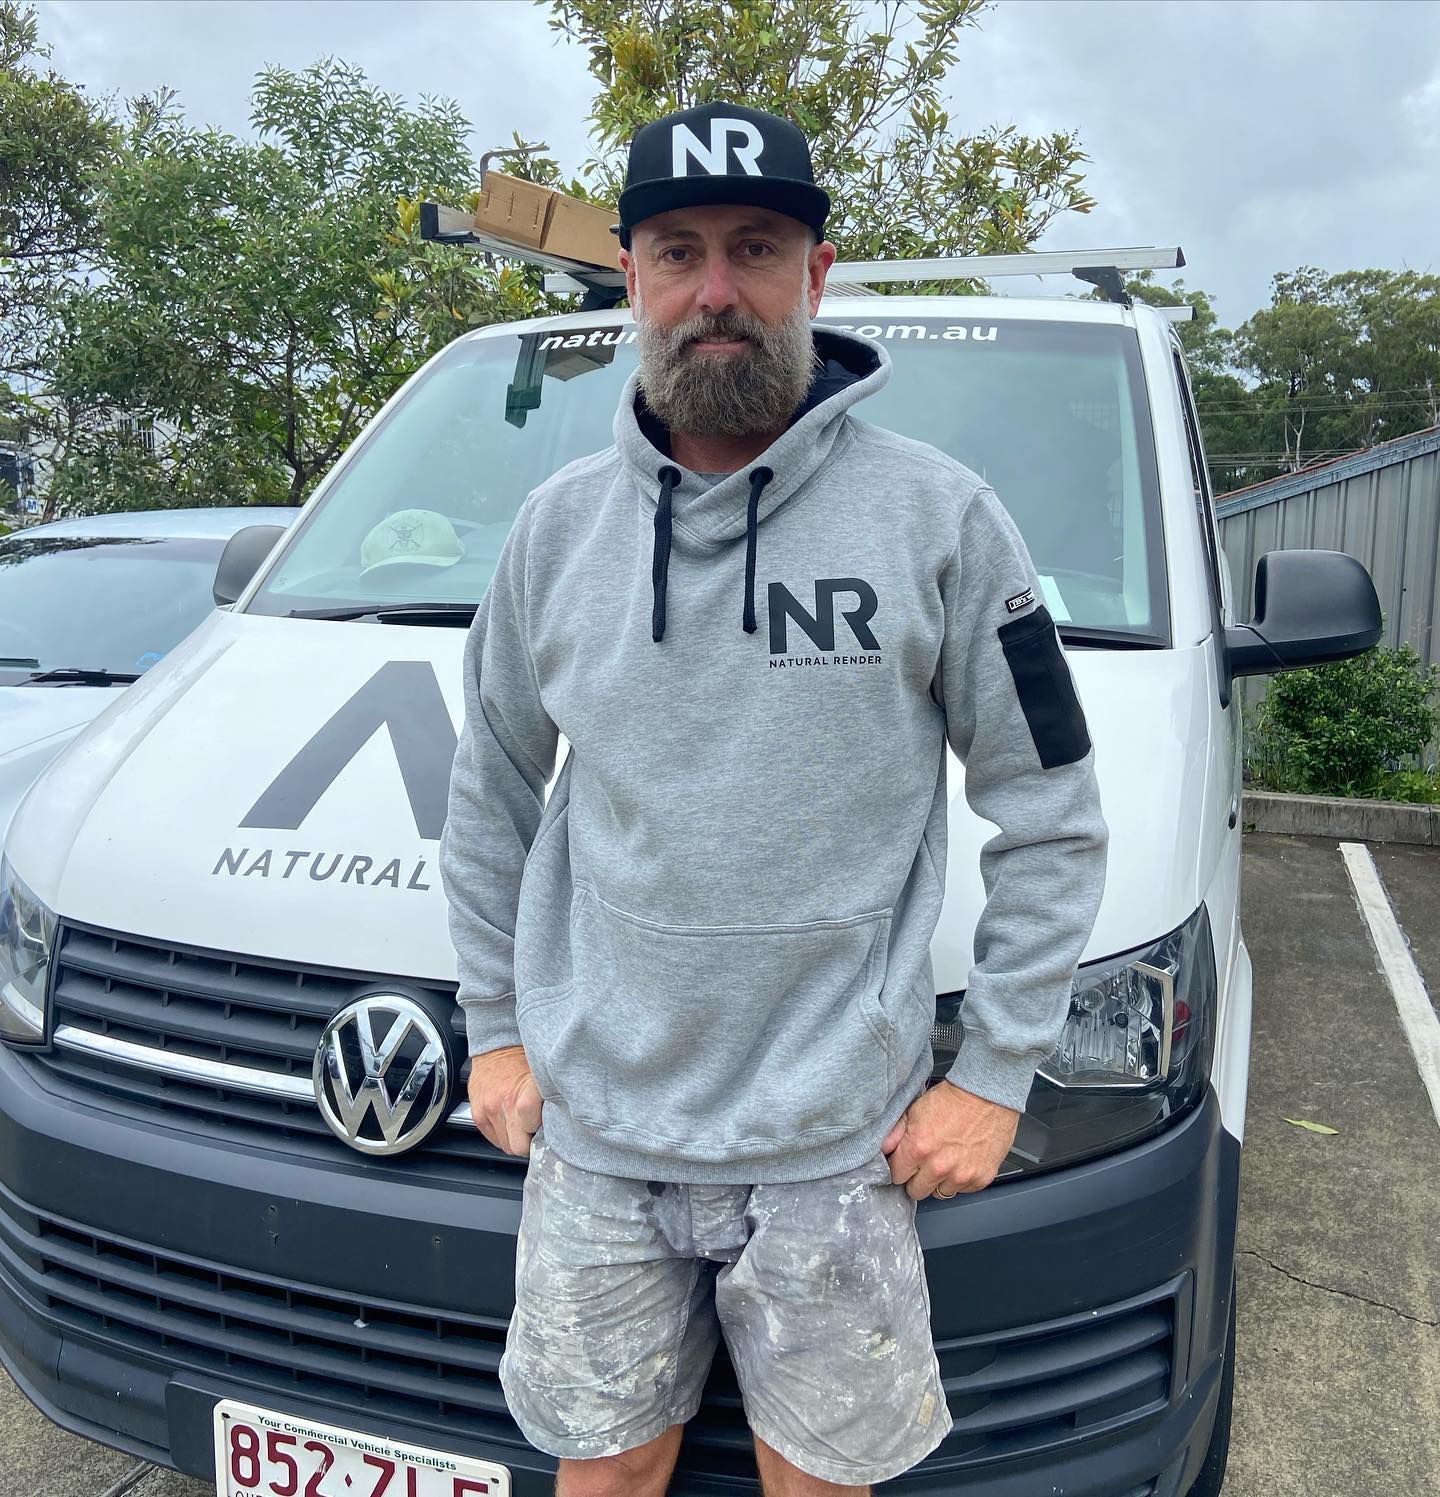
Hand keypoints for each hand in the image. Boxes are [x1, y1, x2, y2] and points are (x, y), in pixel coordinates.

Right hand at [467, 1044, 543, 1157]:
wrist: (497, 1046)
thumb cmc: (523, 1060)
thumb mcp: (543, 1078)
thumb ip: (550, 1101)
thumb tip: (560, 1125)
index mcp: (524, 1096)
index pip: (533, 1137)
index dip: (543, 1138)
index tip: (547, 1132)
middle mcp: (504, 1105)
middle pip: (517, 1147)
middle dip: (527, 1142)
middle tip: (534, 1129)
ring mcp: (488, 1111)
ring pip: (504, 1145)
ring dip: (514, 1137)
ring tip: (521, 1121)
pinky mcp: (477, 1114)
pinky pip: (491, 1138)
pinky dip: (501, 1133)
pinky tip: (509, 1119)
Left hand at [881, 1079, 1020, 1200]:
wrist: (987, 1094)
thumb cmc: (953, 1099)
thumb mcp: (915, 1110)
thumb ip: (894, 1133)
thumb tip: (882, 1149)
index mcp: (918, 1149)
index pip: (897, 1177)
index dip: (900, 1168)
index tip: (905, 1163)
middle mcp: (939, 1166)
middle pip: (916, 1191)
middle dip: (917, 1178)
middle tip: (925, 1162)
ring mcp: (961, 1175)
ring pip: (940, 1193)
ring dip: (940, 1180)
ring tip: (946, 1159)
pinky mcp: (981, 1178)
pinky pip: (964, 1190)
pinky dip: (962, 1179)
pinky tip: (963, 1160)